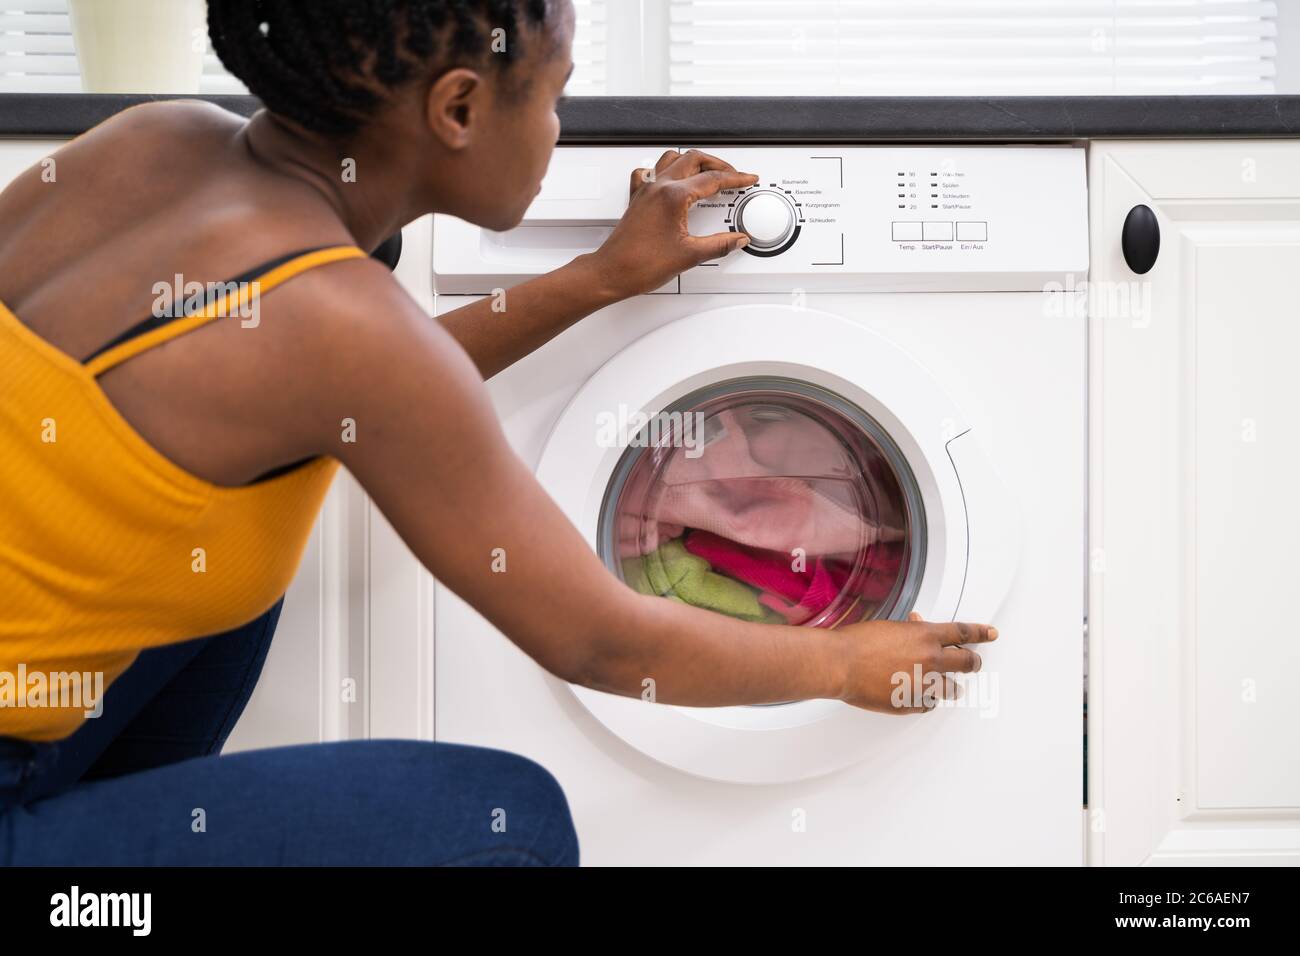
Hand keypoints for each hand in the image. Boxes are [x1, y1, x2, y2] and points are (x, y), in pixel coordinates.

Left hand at [583, 149, 758, 299]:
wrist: (611, 273)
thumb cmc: (639, 265)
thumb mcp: (689, 255)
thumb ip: (719, 245)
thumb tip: (737, 239)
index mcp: (673, 196)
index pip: (712, 179)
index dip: (735, 179)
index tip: (747, 179)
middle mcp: (658, 187)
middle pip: (694, 159)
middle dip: (718, 164)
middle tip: (733, 175)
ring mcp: (646, 191)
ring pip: (673, 159)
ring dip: (693, 161)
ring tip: (708, 171)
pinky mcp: (637, 199)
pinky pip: (650, 172)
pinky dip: (664, 169)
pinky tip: (669, 178)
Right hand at [834, 611, 997, 714]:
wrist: (839, 664)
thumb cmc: (857, 643)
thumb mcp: (889, 627)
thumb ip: (910, 630)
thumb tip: (918, 626)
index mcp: (925, 636)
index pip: (963, 632)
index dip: (981, 632)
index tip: (991, 633)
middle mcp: (930, 659)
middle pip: (966, 662)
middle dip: (973, 662)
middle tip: (974, 663)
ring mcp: (922, 684)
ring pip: (951, 688)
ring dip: (950, 686)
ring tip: (949, 687)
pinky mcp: (911, 703)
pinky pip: (929, 704)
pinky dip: (927, 700)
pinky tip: (921, 697)